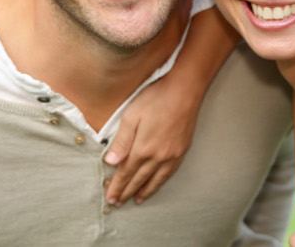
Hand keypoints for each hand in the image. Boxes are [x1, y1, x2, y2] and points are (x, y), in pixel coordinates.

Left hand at [102, 77, 199, 205]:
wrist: (184, 91)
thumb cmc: (156, 99)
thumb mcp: (131, 116)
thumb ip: (121, 141)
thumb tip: (110, 162)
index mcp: (143, 148)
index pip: (126, 172)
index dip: (117, 186)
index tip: (110, 197)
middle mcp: (158, 157)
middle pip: (139, 179)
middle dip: (127, 192)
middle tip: (118, 202)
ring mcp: (171, 155)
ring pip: (155, 180)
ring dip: (144, 191)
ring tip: (136, 200)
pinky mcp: (181, 151)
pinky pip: (169, 173)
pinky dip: (160, 182)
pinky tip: (156, 184)